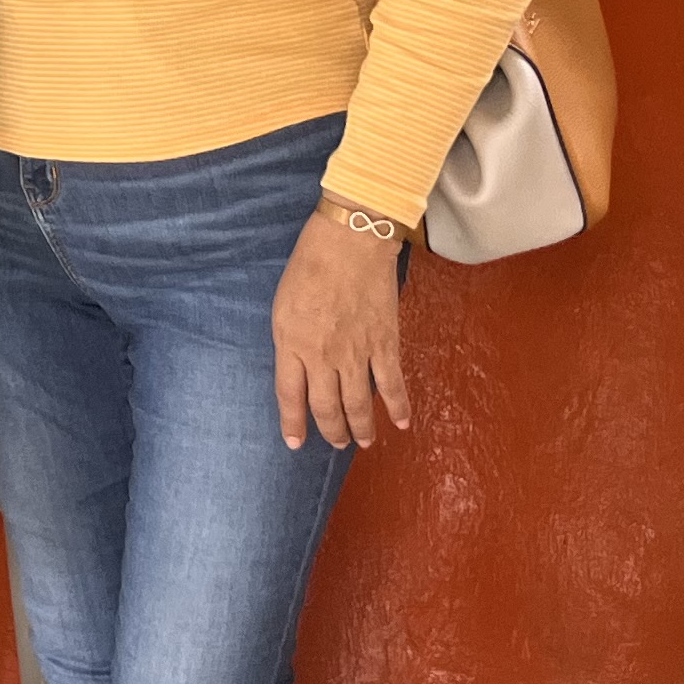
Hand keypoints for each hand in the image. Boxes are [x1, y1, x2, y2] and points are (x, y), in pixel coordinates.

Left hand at [274, 201, 409, 451]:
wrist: (351, 240)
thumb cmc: (310, 264)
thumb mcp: (283, 305)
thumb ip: (289, 341)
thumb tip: (298, 366)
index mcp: (292, 344)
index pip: (290, 396)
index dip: (293, 424)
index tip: (296, 443)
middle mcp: (322, 356)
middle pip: (326, 407)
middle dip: (331, 431)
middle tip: (337, 443)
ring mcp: (356, 353)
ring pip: (359, 404)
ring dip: (361, 428)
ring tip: (364, 442)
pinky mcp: (385, 344)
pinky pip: (392, 384)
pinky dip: (398, 407)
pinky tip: (400, 423)